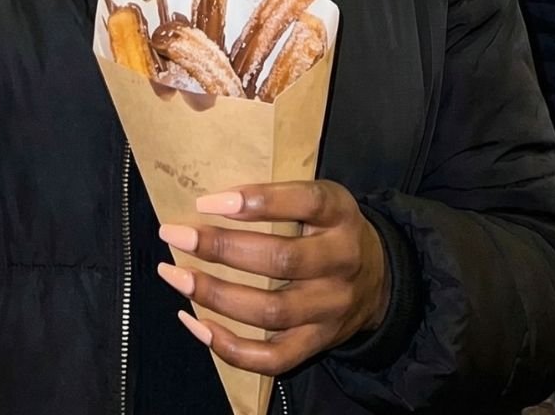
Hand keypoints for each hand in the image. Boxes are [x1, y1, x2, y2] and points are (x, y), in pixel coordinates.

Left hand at [157, 180, 390, 376]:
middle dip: (221, 248)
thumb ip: (281, 198)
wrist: (380, 281)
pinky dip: (229, 346)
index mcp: (340, 215)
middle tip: (174, 234)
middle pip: (280, 260)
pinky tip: (195, 322)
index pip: (304, 202)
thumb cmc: (330, 230)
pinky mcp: (317, 344)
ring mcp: (330, 309)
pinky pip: (272, 357)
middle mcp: (340, 262)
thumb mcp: (321, 199)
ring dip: (215, 295)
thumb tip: (210, 202)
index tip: (206, 202)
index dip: (256, 201)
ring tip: (175, 276)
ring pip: (270, 311)